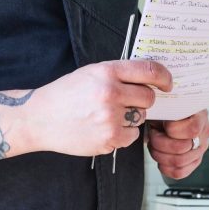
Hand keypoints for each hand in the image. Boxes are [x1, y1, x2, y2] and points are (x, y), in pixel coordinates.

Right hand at [22, 60, 172, 156]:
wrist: (40, 117)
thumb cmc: (66, 93)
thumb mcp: (90, 73)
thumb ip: (117, 74)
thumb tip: (148, 79)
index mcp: (106, 71)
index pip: (148, 70)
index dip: (163, 77)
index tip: (168, 83)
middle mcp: (110, 93)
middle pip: (148, 98)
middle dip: (142, 100)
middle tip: (128, 102)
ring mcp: (110, 118)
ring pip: (140, 118)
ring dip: (130, 118)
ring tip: (106, 115)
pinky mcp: (109, 139)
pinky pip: (131, 137)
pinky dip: (122, 134)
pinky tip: (103, 128)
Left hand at [147, 109, 208, 179]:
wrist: (170, 111)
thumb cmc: (168, 104)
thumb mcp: (168, 100)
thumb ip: (167, 106)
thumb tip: (160, 117)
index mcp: (200, 114)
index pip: (193, 129)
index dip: (173, 129)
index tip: (163, 123)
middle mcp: (204, 132)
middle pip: (182, 148)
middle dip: (160, 142)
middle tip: (152, 135)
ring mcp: (201, 149)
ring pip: (179, 162)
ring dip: (159, 155)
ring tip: (153, 145)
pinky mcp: (194, 161)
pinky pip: (180, 172)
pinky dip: (165, 168)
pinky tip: (159, 158)